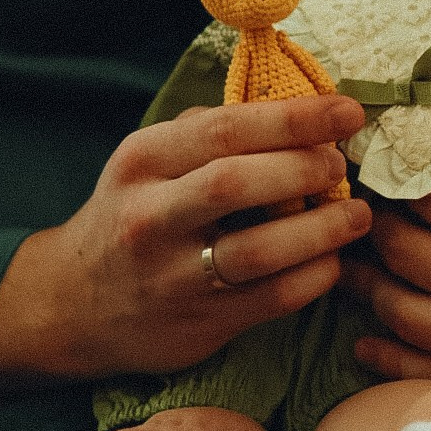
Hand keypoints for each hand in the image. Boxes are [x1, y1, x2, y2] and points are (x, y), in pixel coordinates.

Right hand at [0, 94, 370, 383]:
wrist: (72, 305)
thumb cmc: (132, 214)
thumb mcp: (149, 160)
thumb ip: (209, 131)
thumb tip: (295, 106)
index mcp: (143, 161)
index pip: (225, 129)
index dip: (294, 117)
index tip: (346, 111)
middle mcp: (151, 216)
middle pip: (238, 183)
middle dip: (305, 167)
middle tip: (341, 162)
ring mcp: (173, 276)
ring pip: (259, 250)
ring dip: (322, 229)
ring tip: (357, 215)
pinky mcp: (198, 324)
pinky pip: (272, 299)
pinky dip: (314, 276)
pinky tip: (333, 259)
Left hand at [346, 132, 430, 409]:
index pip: (416, 197)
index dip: (389, 177)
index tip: (372, 164)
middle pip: (397, 253)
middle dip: (370, 228)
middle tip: (353, 210)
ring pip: (401, 314)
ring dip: (367, 287)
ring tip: (349, 266)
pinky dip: (389, 357)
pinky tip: (369, 339)